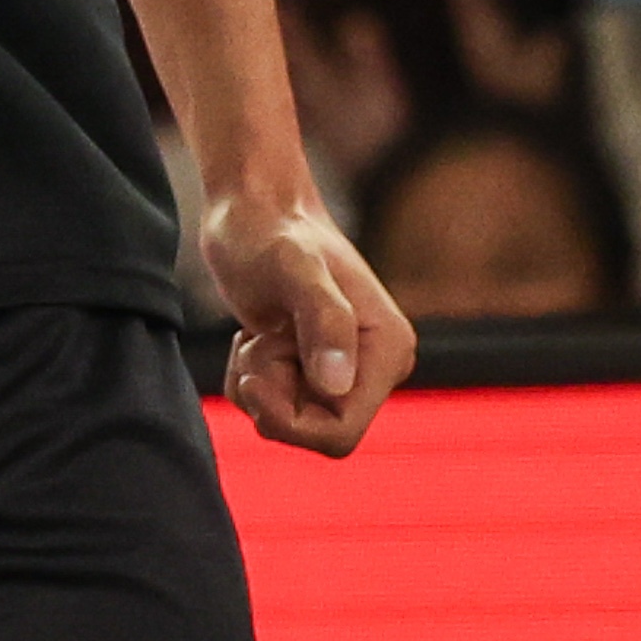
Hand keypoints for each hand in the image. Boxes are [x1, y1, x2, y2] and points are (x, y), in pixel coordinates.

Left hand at [205, 192, 415, 457]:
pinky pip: (276, 406)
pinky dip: (252, 378)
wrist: (252, 206)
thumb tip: (338, 385)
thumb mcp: (291, 268)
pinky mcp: (317, 367)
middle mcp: (376, 366)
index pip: (340, 433)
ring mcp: (347, 368)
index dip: (290, 422)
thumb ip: (322, 320)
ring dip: (260, 382)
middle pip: (316, 434)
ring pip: (292, 421)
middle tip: (259, 340)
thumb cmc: (268, 229)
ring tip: (262, 329)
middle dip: (274, 397)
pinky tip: (257, 333)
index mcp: (388, 350)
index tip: (254, 377)